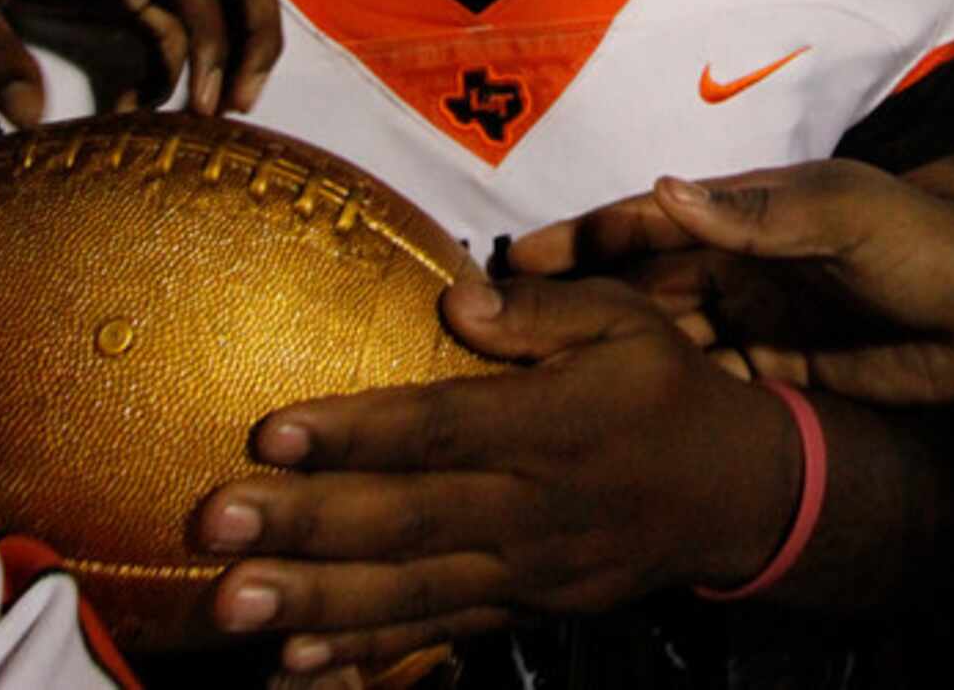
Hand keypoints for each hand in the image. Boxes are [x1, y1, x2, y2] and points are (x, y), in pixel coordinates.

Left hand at [195, 278, 800, 674]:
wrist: (740, 497)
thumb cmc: (671, 390)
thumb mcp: (632, 320)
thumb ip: (543, 311)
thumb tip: (457, 299)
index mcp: (554, 425)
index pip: (440, 428)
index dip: (355, 434)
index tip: (272, 432)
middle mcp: (531, 507)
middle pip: (405, 520)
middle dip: (304, 526)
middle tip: (213, 525)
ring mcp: (524, 572)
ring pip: (408, 592)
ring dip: (314, 602)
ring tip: (231, 607)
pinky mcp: (523, 610)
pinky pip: (437, 635)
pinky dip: (367, 658)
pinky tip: (296, 666)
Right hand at [508, 160, 953, 407]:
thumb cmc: (925, 246)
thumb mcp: (844, 217)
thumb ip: (756, 214)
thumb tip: (664, 191)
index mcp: (746, 216)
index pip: (647, 224)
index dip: (583, 240)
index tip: (513, 263)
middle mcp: (737, 266)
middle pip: (638, 288)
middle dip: (575, 307)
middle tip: (500, 341)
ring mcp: (754, 320)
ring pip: (662, 341)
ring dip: (608, 359)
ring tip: (539, 393)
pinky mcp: (778, 373)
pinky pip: (708, 386)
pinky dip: (665, 402)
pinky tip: (621, 431)